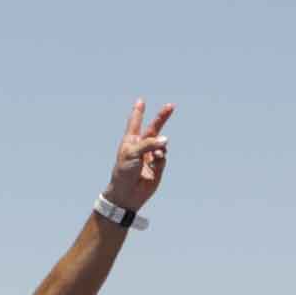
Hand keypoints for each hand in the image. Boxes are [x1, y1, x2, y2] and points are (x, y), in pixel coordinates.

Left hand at [108, 97, 174, 211]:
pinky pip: (163, 156)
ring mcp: (150, 156)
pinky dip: (161, 157)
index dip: (138, 112)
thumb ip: (149, 143)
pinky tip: (156, 161)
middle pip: (154, 128)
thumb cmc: (124, 171)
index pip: (135, 122)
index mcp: (131, 141)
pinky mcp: (158, 166)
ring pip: (162, 143)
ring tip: (156, 154)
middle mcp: (141, 146)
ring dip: (161, 144)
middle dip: (162, 117)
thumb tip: (165, 140)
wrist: (127, 193)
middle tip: (171, 106)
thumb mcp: (132, 153)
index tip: (140, 101)